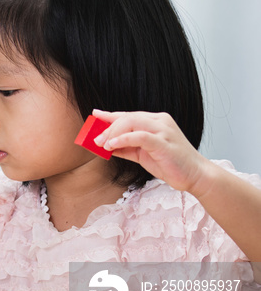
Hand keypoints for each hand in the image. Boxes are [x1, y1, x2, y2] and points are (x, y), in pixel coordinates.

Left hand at [91, 109, 210, 192]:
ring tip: (103, 144)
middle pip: (128, 117)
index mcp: (155, 121)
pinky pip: (141, 136)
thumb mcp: (142, 154)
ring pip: (132, 122)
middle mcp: (160, 121)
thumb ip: (126, 148)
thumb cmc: (169, 164)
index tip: (95, 115)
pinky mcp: (164, 142)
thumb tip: (105, 146)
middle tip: (96, 140)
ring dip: (113, 133)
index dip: (110, 115)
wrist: (194, 176)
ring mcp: (164, 130)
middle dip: (108, 127)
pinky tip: (113, 145)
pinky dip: (124, 139)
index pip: (129, 115)